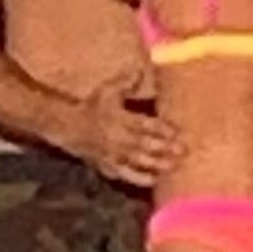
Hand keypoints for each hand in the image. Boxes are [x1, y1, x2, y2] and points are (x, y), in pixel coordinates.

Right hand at [70, 70, 185, 186]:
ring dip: (156, 164)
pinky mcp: (109, 166)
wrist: (70, 128)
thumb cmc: (93, 107)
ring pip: (138, 161)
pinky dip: (140, 178)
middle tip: (182, 151)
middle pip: (144, 144)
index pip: (144, 124)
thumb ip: (125, 82)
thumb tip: (140, 71)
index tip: (176, 132)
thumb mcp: (107, 91)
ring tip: (173, 166)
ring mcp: (114, 154)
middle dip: (164, 148)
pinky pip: (126, 175)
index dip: (161, 129)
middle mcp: (118, 138)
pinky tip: (155, 180)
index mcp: (119, 118)